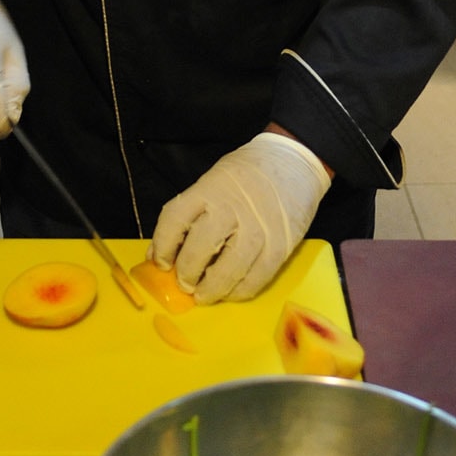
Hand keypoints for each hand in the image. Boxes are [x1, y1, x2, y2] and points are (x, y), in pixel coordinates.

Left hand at [150, 132, 330, 303]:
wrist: (293, 161)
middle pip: (198, 250)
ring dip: (211, 290)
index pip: (174, 220)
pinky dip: (239, 292)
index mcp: (209, 190)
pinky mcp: (279, 248)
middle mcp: (231, 209)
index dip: (162, 246)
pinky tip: (230, 292)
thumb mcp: (212, 180)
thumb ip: (190, 212)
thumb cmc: (247, 173)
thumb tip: (162, 252)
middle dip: (186, 274)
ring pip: (227, 271)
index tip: (161, 262)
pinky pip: (255, 280)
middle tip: (184, 283)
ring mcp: (257, 230)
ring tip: (203, 295)